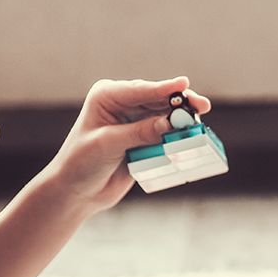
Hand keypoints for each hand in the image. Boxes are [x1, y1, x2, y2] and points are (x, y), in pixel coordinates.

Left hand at [47, 76, 210, 210]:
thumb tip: (170, 124)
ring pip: (166, 115)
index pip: (140, 90)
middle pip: (159, 99)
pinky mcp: (144, 138)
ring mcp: (135, 121)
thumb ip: (139, 133)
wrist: (76, 192)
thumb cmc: (81, 163)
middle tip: (201, 106)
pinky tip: (192, 136)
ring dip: (182, 119)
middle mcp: (123, 104)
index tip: (184, 83)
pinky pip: (166, 133)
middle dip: (180, 103)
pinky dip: (178, 135)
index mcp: (108, 96)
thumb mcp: (108, 144)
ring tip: (199, 123)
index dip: (164, 88)